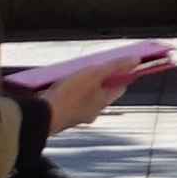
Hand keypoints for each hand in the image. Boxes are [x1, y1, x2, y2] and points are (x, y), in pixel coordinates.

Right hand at [37, 50, 161, 136]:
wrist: (40, 117)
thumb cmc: (68, 96)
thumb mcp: (94, 75)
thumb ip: (115, 67)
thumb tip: (136, 61)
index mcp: (104, 101)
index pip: (120, 86)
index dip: (121, 74)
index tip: (117, 64)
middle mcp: (92, 111)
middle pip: (101, 92)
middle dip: (98, 80)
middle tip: (89, 68)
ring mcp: (76, 115)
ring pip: (84, 98)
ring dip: (81, 87)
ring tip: (71, 76)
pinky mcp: (61, 117)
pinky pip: (68, 103)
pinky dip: (66, 95)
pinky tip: (57, 88)